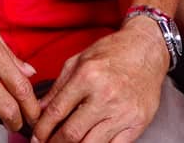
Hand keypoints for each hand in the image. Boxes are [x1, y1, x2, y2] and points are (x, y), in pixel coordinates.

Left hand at [31, 21, 166, 142]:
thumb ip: (58, 88)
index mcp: (88, 76)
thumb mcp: (78, 61)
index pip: (57, 112)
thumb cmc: (112, 52)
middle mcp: (106, 95)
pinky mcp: (137, 123)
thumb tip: (40, 111)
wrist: (147, 49)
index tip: (36, 137)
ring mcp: (123, 112)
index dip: (42, 129)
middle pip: (72, 133)